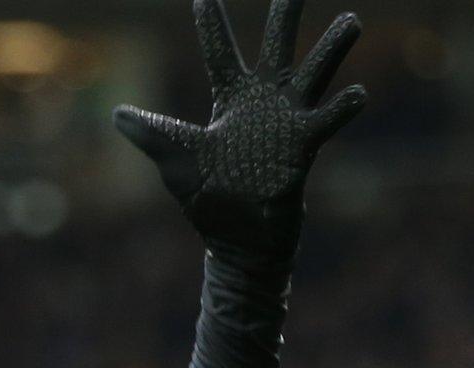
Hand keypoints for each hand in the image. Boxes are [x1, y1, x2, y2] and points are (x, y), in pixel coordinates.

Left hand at [114, 0, 366, 260]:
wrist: (236, 239)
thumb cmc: (208, 198)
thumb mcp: (174, 161)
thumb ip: (151, 133)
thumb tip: (117, 114)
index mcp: (231, 100)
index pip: (221, 53)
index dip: (212, 26)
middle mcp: (265, 102)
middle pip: (278, 46)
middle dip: (286, 15)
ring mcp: (289, 120)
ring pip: (314, 74)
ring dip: (332, 48)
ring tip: (351, 20)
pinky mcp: (303, 147)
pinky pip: (326, 121)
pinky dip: (341, 107)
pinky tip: (356, 93)